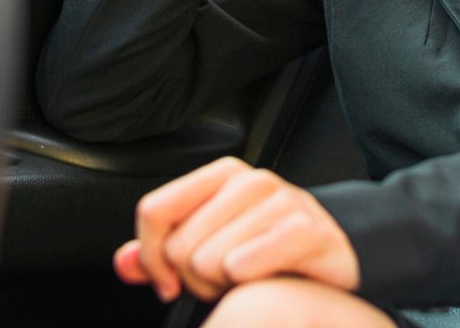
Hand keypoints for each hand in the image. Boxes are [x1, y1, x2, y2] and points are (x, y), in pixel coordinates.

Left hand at [113, 156, 359, 302]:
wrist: (336, 250)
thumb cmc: (269, 247)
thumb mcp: (210, 244)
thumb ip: (162, 254)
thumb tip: (123, 264)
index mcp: (220, 176)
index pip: (155, 210)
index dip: (151, 255)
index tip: (167, 280)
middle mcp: (248, 179)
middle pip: (180, 246)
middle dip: (196, 278)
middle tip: (226, 276)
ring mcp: (280, 199)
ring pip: (208, 261)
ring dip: (224, 283)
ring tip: (249, 275)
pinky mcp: (305, 227)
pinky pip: (244, 265)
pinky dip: (247, 280)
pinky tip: (266, 277)